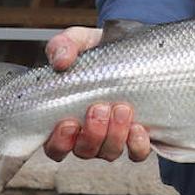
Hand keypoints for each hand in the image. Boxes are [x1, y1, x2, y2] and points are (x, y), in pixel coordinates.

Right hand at [41, 26, 151, 162]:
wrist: (132, 49)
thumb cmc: (98, 51)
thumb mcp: (79, 40)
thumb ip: (64, 46)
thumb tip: (61, 60)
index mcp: (66, 118)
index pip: (56, 146)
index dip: (60, 142)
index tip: (68, 122)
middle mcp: (89, 134)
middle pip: (84, 151)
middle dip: (92, 133)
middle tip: (100, 107)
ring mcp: (114, 138)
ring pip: (109, 153)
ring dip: (114, 135)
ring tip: (121, 108)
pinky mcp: (138, 137)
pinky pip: (137, 153)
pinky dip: (137, 145)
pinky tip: (139, 128)